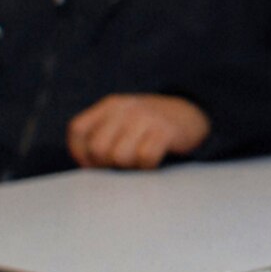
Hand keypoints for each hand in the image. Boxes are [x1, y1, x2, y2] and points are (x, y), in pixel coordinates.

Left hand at [66, 93, 211, 169]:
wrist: (192, 115)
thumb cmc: (150, 126)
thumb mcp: (123, 120)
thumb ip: (101, 135)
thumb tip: (87, 166)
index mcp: (111, 104)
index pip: (78, 130)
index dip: (81, 153)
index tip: (96, 162)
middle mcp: (126, 107)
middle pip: (97, 148)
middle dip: (107, 163)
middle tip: (123, 163)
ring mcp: (147, 118)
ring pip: (119, 157)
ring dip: (130, 166)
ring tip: (139, 160)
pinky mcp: (166, 131)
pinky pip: (145, 158)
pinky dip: (148, 166)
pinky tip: (154, 161)